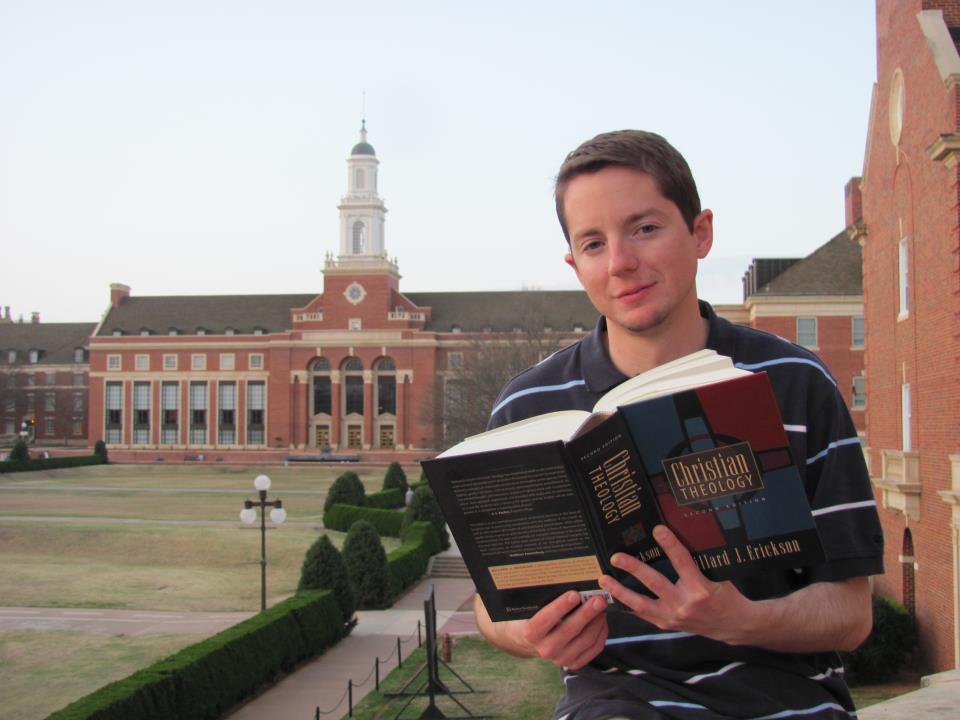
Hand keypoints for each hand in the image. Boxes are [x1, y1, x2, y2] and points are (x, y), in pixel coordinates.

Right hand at [520, 590, 609, 667]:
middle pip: (570, 629)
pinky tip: (602, 621)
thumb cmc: (533, 619)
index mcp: (531, 633)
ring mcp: (561, 659)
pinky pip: (593, 648)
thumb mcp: (532, 610)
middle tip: (598, 599)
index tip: (574, 594)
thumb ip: (547, 600)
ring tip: (602, 607)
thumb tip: (573, 587)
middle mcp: (545, 649)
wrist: (530, 643)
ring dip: (597, 622)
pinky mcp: (574, 664)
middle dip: (587, 613)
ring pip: (585, 639)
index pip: (546, 619)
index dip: (561, 606)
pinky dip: (601, 633)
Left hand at [598, 525, 750, 644]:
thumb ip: (697, 562)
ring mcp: (674, 617)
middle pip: (654, 583)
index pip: (682, 562)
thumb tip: (674, 539)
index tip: (657, 529)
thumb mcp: (717, 576)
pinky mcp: (667, 624)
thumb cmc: (726, 596)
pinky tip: (613, 595)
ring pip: (641, 604)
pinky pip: (643, 614)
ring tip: (604, 579)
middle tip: (616, 557)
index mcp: (701, 589)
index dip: (670, 544)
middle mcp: (685, 603)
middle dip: (633, 569)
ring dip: (620, 591)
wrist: (734, 625)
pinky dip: (627, 604)